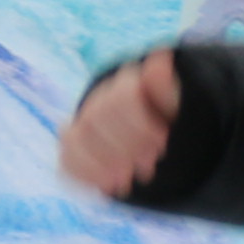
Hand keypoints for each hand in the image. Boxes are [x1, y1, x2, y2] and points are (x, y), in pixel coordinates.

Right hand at [57, 49, 181, 198]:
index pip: (120, 97)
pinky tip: (108, 187)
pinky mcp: (73, 151)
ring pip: (75, 139)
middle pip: (95, 119)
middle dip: (123, 146)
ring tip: (128, 180)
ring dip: (101, 162)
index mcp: (124, 86)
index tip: (161, 143)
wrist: (155, 136)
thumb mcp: (176, 105)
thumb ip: (167, 87)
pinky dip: (86, 175)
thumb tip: (163, 57)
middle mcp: (96, 103)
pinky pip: (67, 161)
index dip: (139, 124)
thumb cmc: (168, 118)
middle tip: (149, 166)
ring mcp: (79, 126)